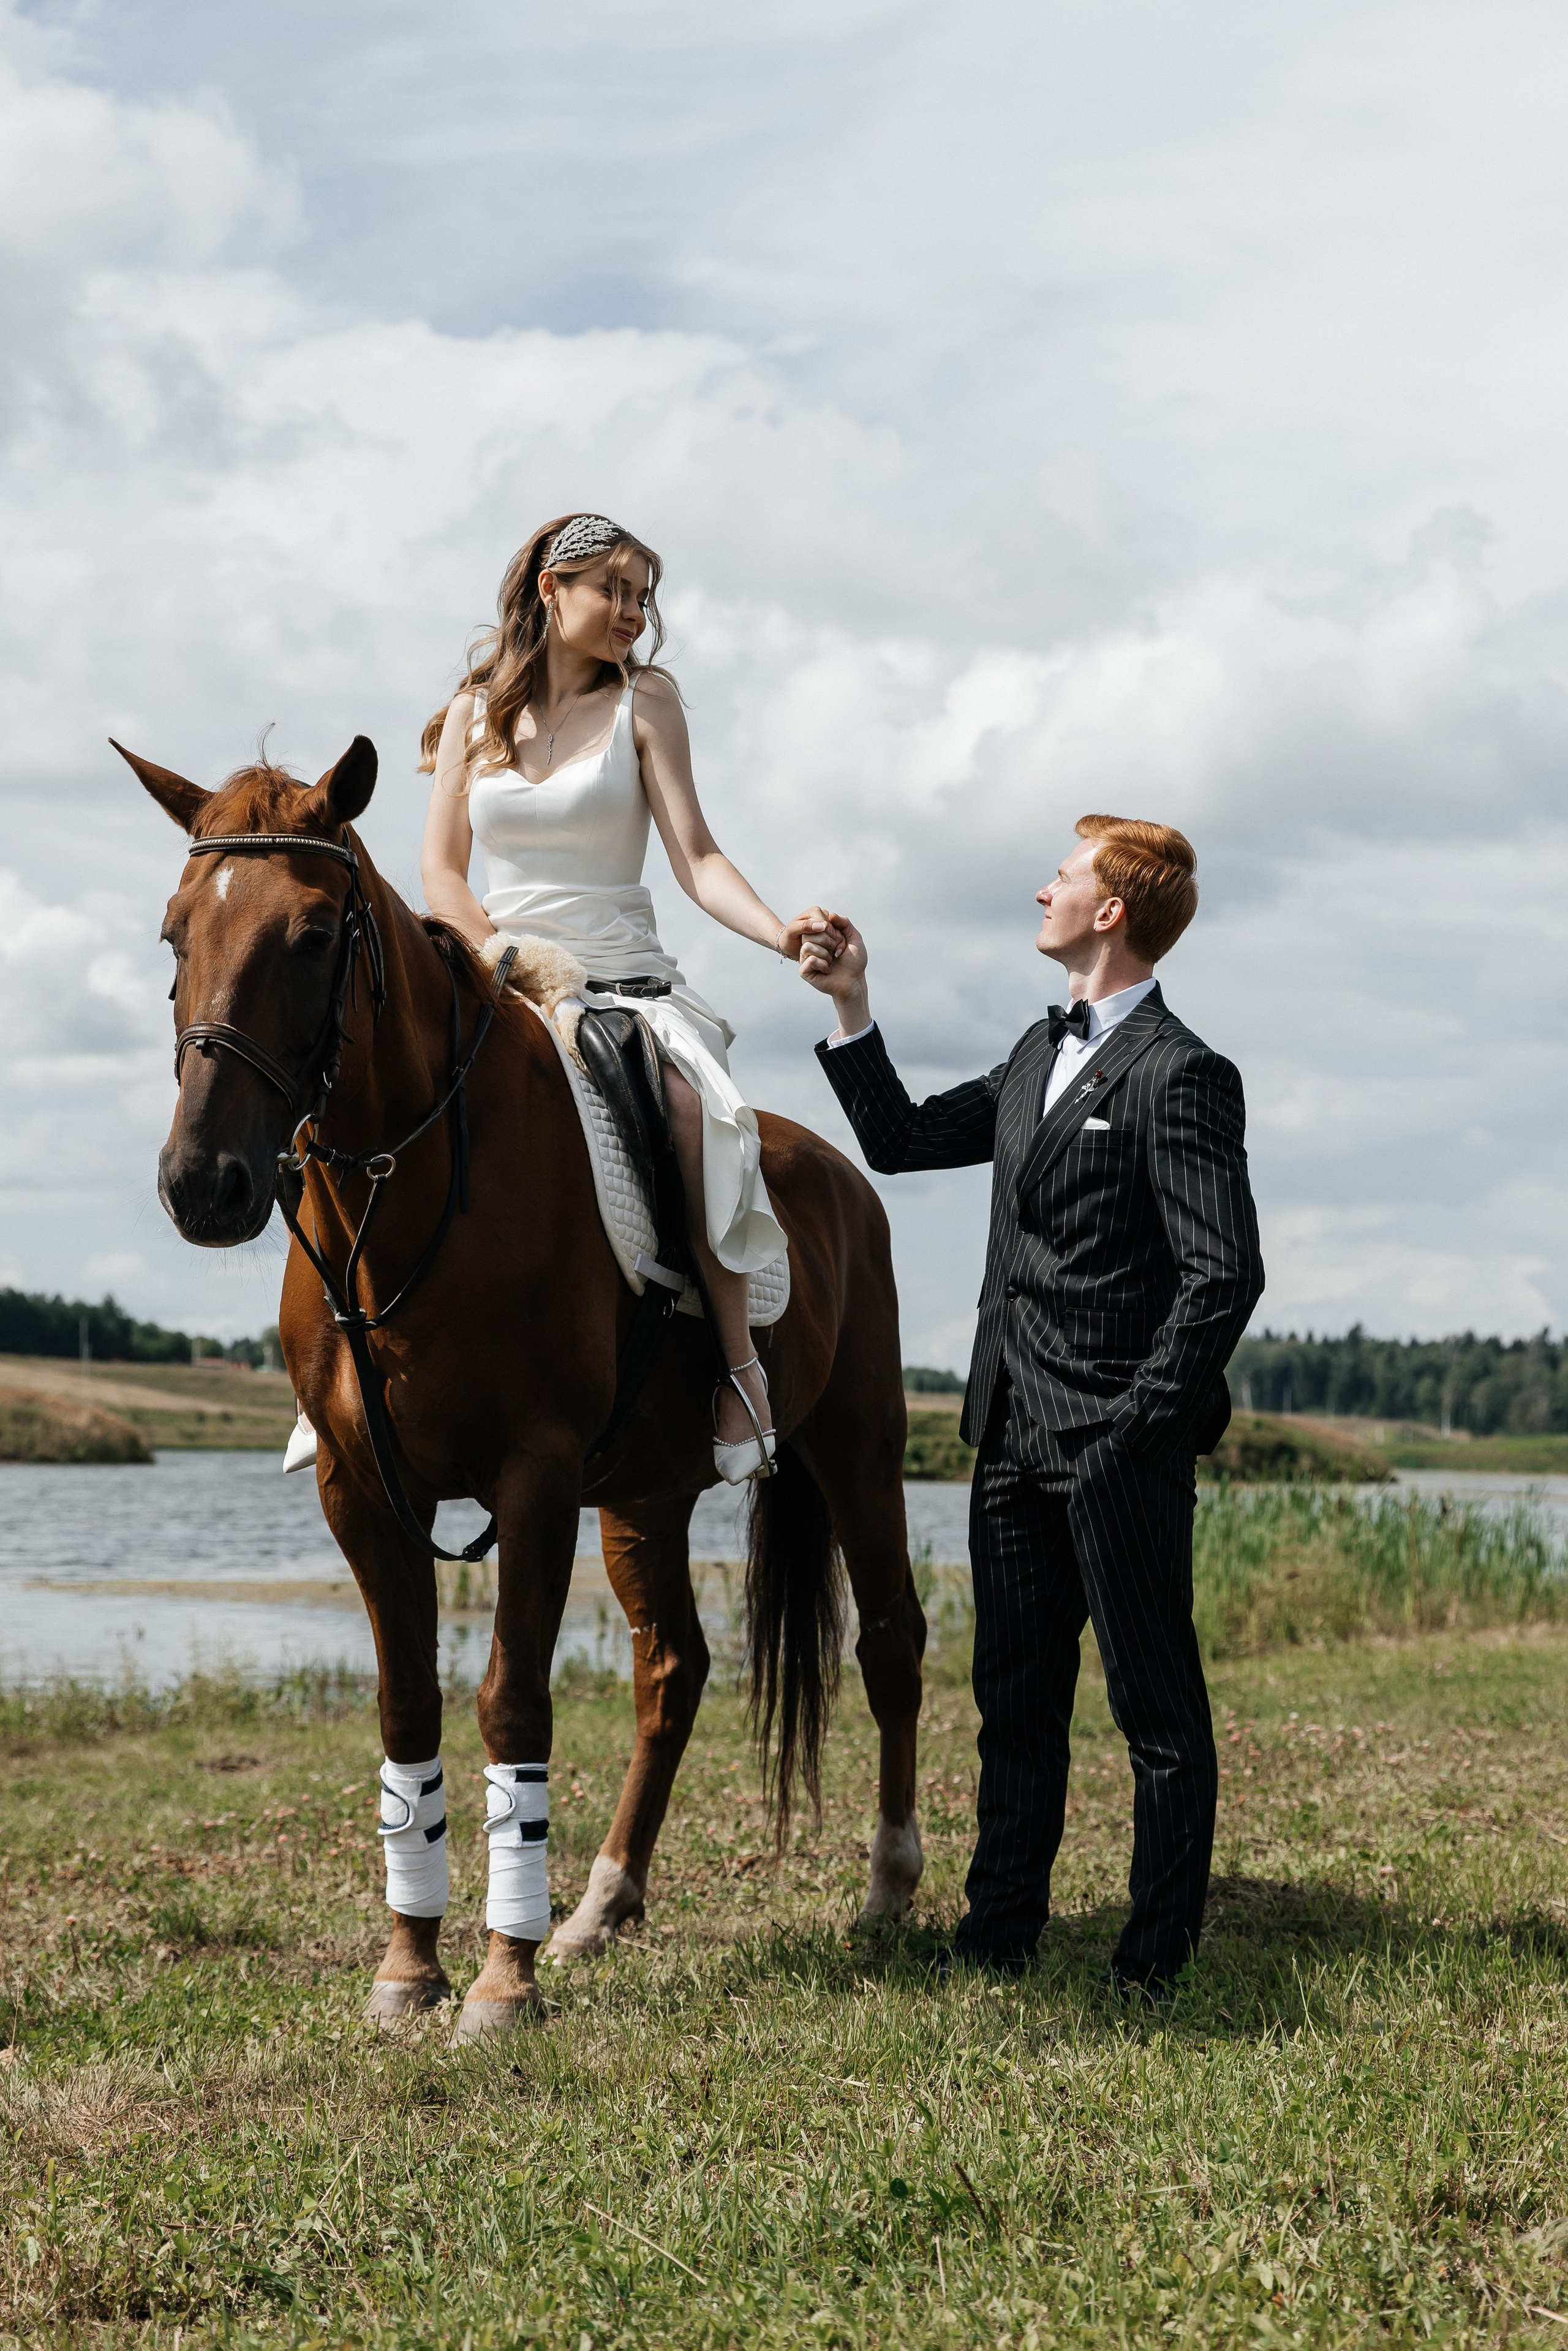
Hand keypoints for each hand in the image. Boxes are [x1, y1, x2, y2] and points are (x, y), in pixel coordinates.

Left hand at [775, 907, 843, 964]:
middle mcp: (823, 915)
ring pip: (837, 934)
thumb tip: (823, 925)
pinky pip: (838, 939)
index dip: (823, 935)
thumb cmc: (788, 938)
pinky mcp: (830, 933)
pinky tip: (827, 953)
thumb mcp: (792, 931)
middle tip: (819, 949)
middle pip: (833, 929)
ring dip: (831, 945)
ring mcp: (827, 924)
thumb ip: (805, 926)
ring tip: (823, 952)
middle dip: (827, 940)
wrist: (789, 945)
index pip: (826, 922)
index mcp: (814, 911)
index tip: (816, 944)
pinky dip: (834, 947)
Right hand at [799, 909, 869, 1033]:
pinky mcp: (805, 971)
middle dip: (828, 942)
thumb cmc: (855, 962)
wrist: (854, 981)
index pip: (817, 925)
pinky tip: (827, 970)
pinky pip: (809, 959)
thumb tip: (830, 914)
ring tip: (831, 961)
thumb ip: (844, 923)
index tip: (841, 942)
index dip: (831, 931)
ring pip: (807, 946)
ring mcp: (806, 959)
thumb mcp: (854, 938)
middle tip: (837, 952)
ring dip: (825, 953)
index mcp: (821, 938)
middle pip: (809, 934)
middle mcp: (812, 947)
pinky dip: (822, 963)